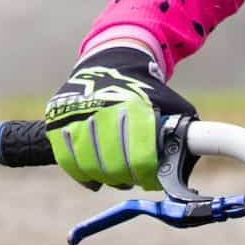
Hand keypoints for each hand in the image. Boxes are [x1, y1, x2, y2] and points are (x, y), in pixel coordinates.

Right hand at [44, 43, 196, 190]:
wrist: (110, 63)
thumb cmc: (145, 91)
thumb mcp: (171, 104)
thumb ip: (182, 134)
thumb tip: (187, 170)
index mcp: (134, 106)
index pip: (141, 157)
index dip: (147, 176)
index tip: (151, 181)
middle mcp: (103, 108)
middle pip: (114, 166)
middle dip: (127, 178)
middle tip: (134, 179)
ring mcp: (76, 114)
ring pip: (90, 166)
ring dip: (106, 178)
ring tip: (116, 176)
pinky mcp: (57, 119)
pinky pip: (67, 160)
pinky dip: (82, 175)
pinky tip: (95, 179)